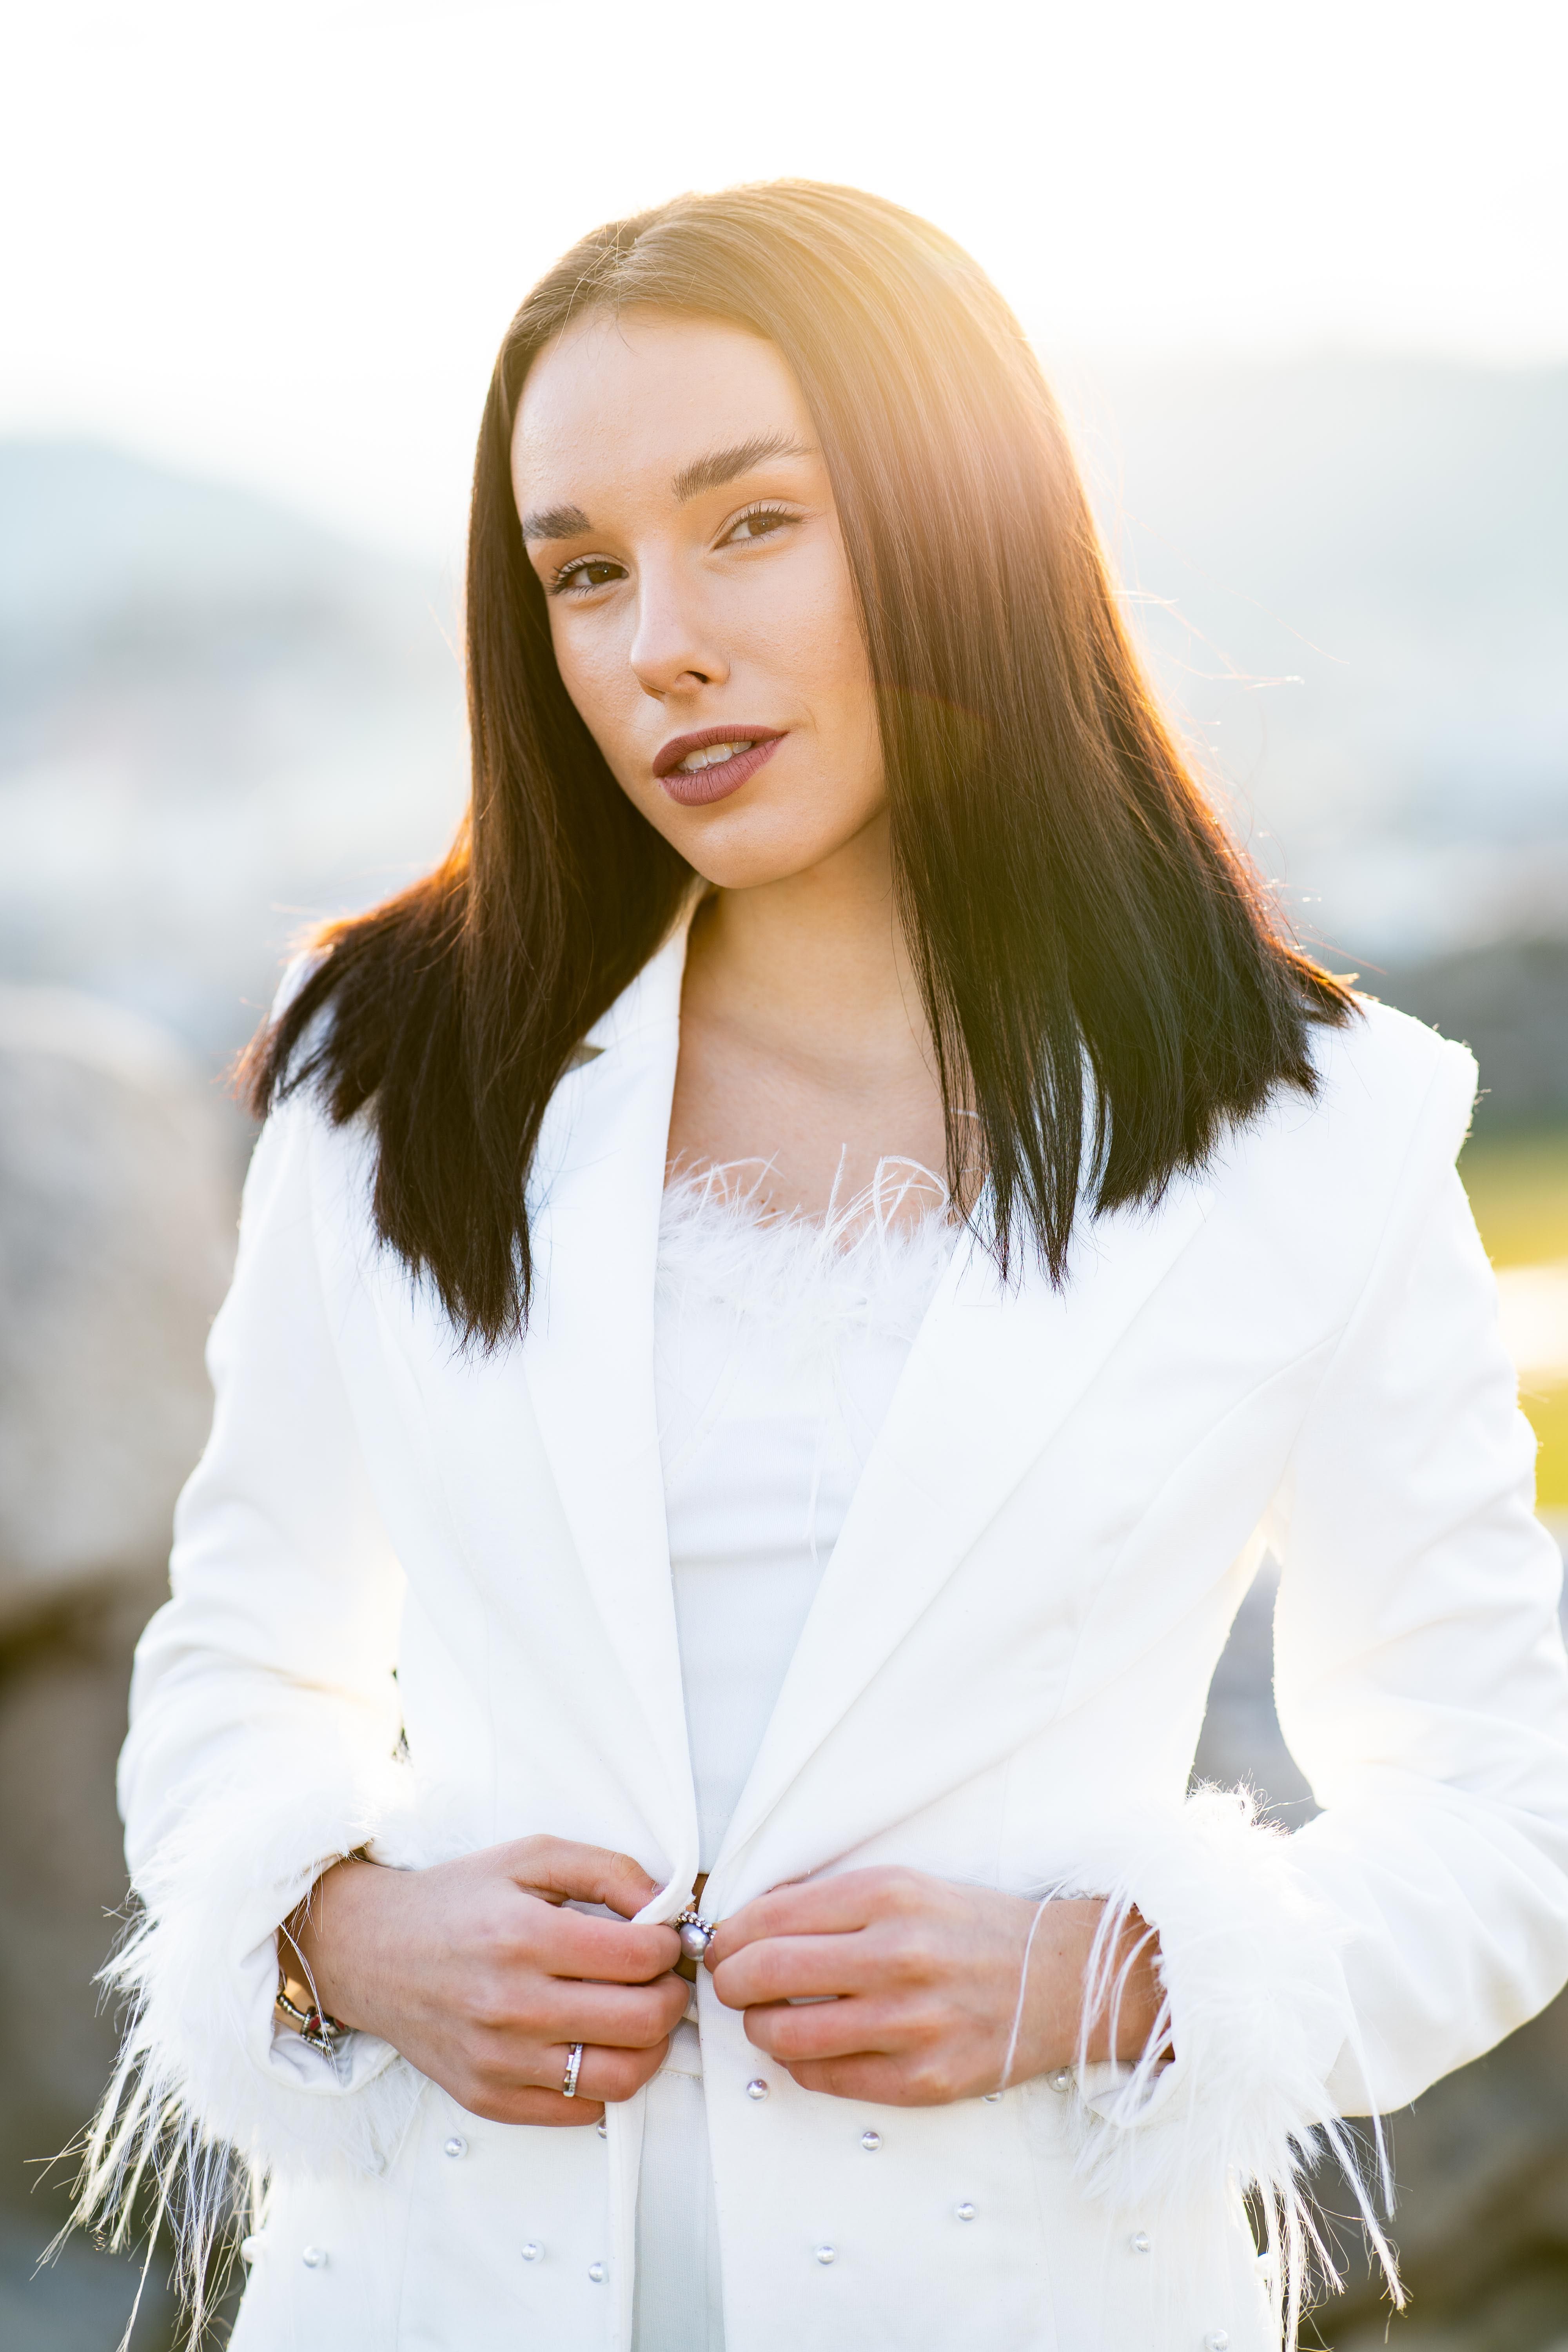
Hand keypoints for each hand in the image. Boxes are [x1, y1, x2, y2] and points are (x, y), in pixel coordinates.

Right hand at [283, 1837, 685, 2126]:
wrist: (372, 1952)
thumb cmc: (457, 1901)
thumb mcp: (532, 1857)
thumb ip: (608, 1870)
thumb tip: (667, 1905)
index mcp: (525, 1937)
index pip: (640, 1956)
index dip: (670, 1946)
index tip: (664, 1939)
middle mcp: (512, 2006)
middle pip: (642, 2022)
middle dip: (672, 1997)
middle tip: (663, 1979)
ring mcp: (500, 2062)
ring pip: (621, 2078)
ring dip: (650, 2048)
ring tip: (639, 2016)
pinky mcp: (489, 2100)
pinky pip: (580, 2112)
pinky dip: (603, 2082)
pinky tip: (594, 2045)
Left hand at [705, 1868, 1160, 2105]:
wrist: (1059, 1979)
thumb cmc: (969, 1928)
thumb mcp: (901, 1886)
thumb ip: (827, 1904)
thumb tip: (744, 1926)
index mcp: (887, 1895)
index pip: (768, 1918)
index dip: (728, 1936)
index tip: (721, 1944)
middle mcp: (897, 1956)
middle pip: (764, 1974)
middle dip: (729, 1981)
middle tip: (731, 1983)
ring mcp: (910, 2024)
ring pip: (784, 2035)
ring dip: (760, 2028)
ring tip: (770, 2017)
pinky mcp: (922, 2080)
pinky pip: (823, 2079)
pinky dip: (801, 2064)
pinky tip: (814, 2046)